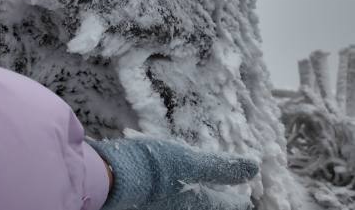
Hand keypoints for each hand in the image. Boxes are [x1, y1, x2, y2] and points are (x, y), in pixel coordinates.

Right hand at [86, 137, 258, 209]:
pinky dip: (172, 195)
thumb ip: (221, 167)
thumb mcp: (189, 161)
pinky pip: (164, 201)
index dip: (236, 199)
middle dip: (216, 201)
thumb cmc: (152, 168)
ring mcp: (160, 208)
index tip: (245, 198)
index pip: (225, 204)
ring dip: (194, 198)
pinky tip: (165, 187)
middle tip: (225, 197)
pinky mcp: (143, 203)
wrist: (109, 179)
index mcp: (197, 202)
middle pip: (205, 208)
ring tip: (196, 191)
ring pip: (184, 205)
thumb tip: (255, 167)